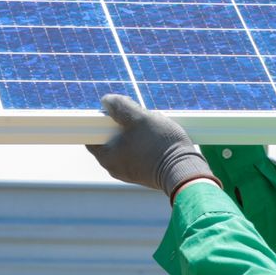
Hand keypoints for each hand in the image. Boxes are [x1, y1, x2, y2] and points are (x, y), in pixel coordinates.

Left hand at [87, 94, 216, 198]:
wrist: (185, 170)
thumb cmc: (160, 145)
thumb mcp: (139, 118)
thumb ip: (120, 107)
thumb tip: (107, 101)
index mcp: (106, 157)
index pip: (91, 135)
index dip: (100, 119)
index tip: (113, 112)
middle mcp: (114, 168)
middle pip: (110, 138)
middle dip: (122, 124)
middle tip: (137, 117)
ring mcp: (130, 172)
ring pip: (126, 145)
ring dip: (136, 133)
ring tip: (151, 127)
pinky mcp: (144, 173)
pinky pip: (138, 153)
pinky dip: (145, 144)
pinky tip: (158, 138)